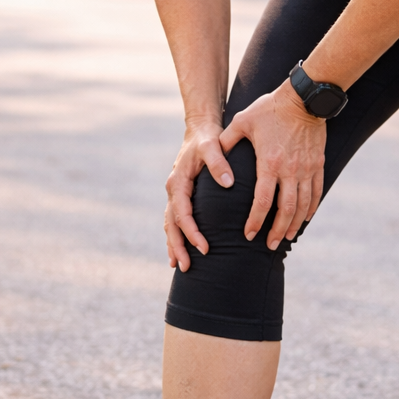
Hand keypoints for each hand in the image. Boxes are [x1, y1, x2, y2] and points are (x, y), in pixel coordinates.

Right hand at [164, 120, 234, 271]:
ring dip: (174, 245)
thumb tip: (229, 183)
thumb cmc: (207, 138)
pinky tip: (179, 251)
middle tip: (186, 267)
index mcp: (178, 182)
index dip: (192, 232)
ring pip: (170, 225)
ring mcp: (175, 194)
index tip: (204, 248)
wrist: (200, 130)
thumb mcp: (212, 145)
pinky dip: (175, 237)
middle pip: (171, 224)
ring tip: (181, 267)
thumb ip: (219, 162)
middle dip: (177, 247)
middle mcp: (173, 190)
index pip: (182, 213)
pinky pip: (175, 220)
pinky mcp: (181, 196)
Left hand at [220, 82, 325, 250]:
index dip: (255, 221)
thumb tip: (210, 155)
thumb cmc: (269, 108)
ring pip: (302, 206)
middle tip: (268, 245)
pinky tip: (304, 219)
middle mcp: (290, 170)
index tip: (249, 234)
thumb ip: (226, 141)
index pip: (262, 201)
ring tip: (285, 238)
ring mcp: (306, 168)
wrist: (304, 98)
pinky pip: (316, 193)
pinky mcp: (318, 164)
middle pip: (285, 210)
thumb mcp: (242, 121)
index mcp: (269, 163)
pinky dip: (310, 209)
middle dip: (276, 231)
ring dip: (294, 225)